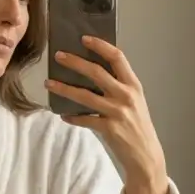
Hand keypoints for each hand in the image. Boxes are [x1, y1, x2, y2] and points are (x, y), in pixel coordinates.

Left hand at [46, 36, 166, 184]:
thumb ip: (118, 86)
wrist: (146, 155)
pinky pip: (84, 120)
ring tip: (48, 83)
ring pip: (85, 96)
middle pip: (96, 72)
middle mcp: (126, 96)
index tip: (84, 39)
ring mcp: (117, 112)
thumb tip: (91, 71)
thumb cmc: (138, 125)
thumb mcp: (134, 101)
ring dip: (64, 89)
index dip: (100, 46)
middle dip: (75, 62)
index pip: (117, 58)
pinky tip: (63, 114)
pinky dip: (72, 117)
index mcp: (133, 85)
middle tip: (58, 56)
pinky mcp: (109, 129)